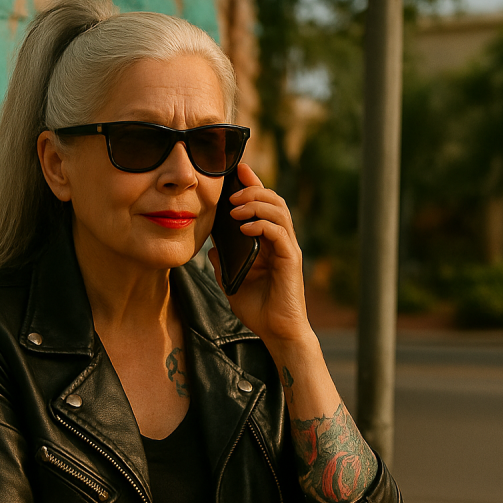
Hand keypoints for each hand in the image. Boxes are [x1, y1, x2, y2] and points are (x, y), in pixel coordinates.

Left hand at [207, 164, 311, 346]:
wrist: (277, 333)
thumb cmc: (258, 309)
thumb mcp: (232, 282)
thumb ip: (224, 263)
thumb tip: (211, 248)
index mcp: (270, 242)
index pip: (264, 205)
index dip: (253, 185)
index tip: (238, 169)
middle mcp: (282, 241)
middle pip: (274, 200)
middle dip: (252, 190)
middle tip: (231, 192)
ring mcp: (288, 249)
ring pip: (279, 211)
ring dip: (255, 204)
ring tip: (234, 209)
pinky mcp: (291, 260)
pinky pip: (279, 232)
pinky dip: (261, 224)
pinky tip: (244, 227)